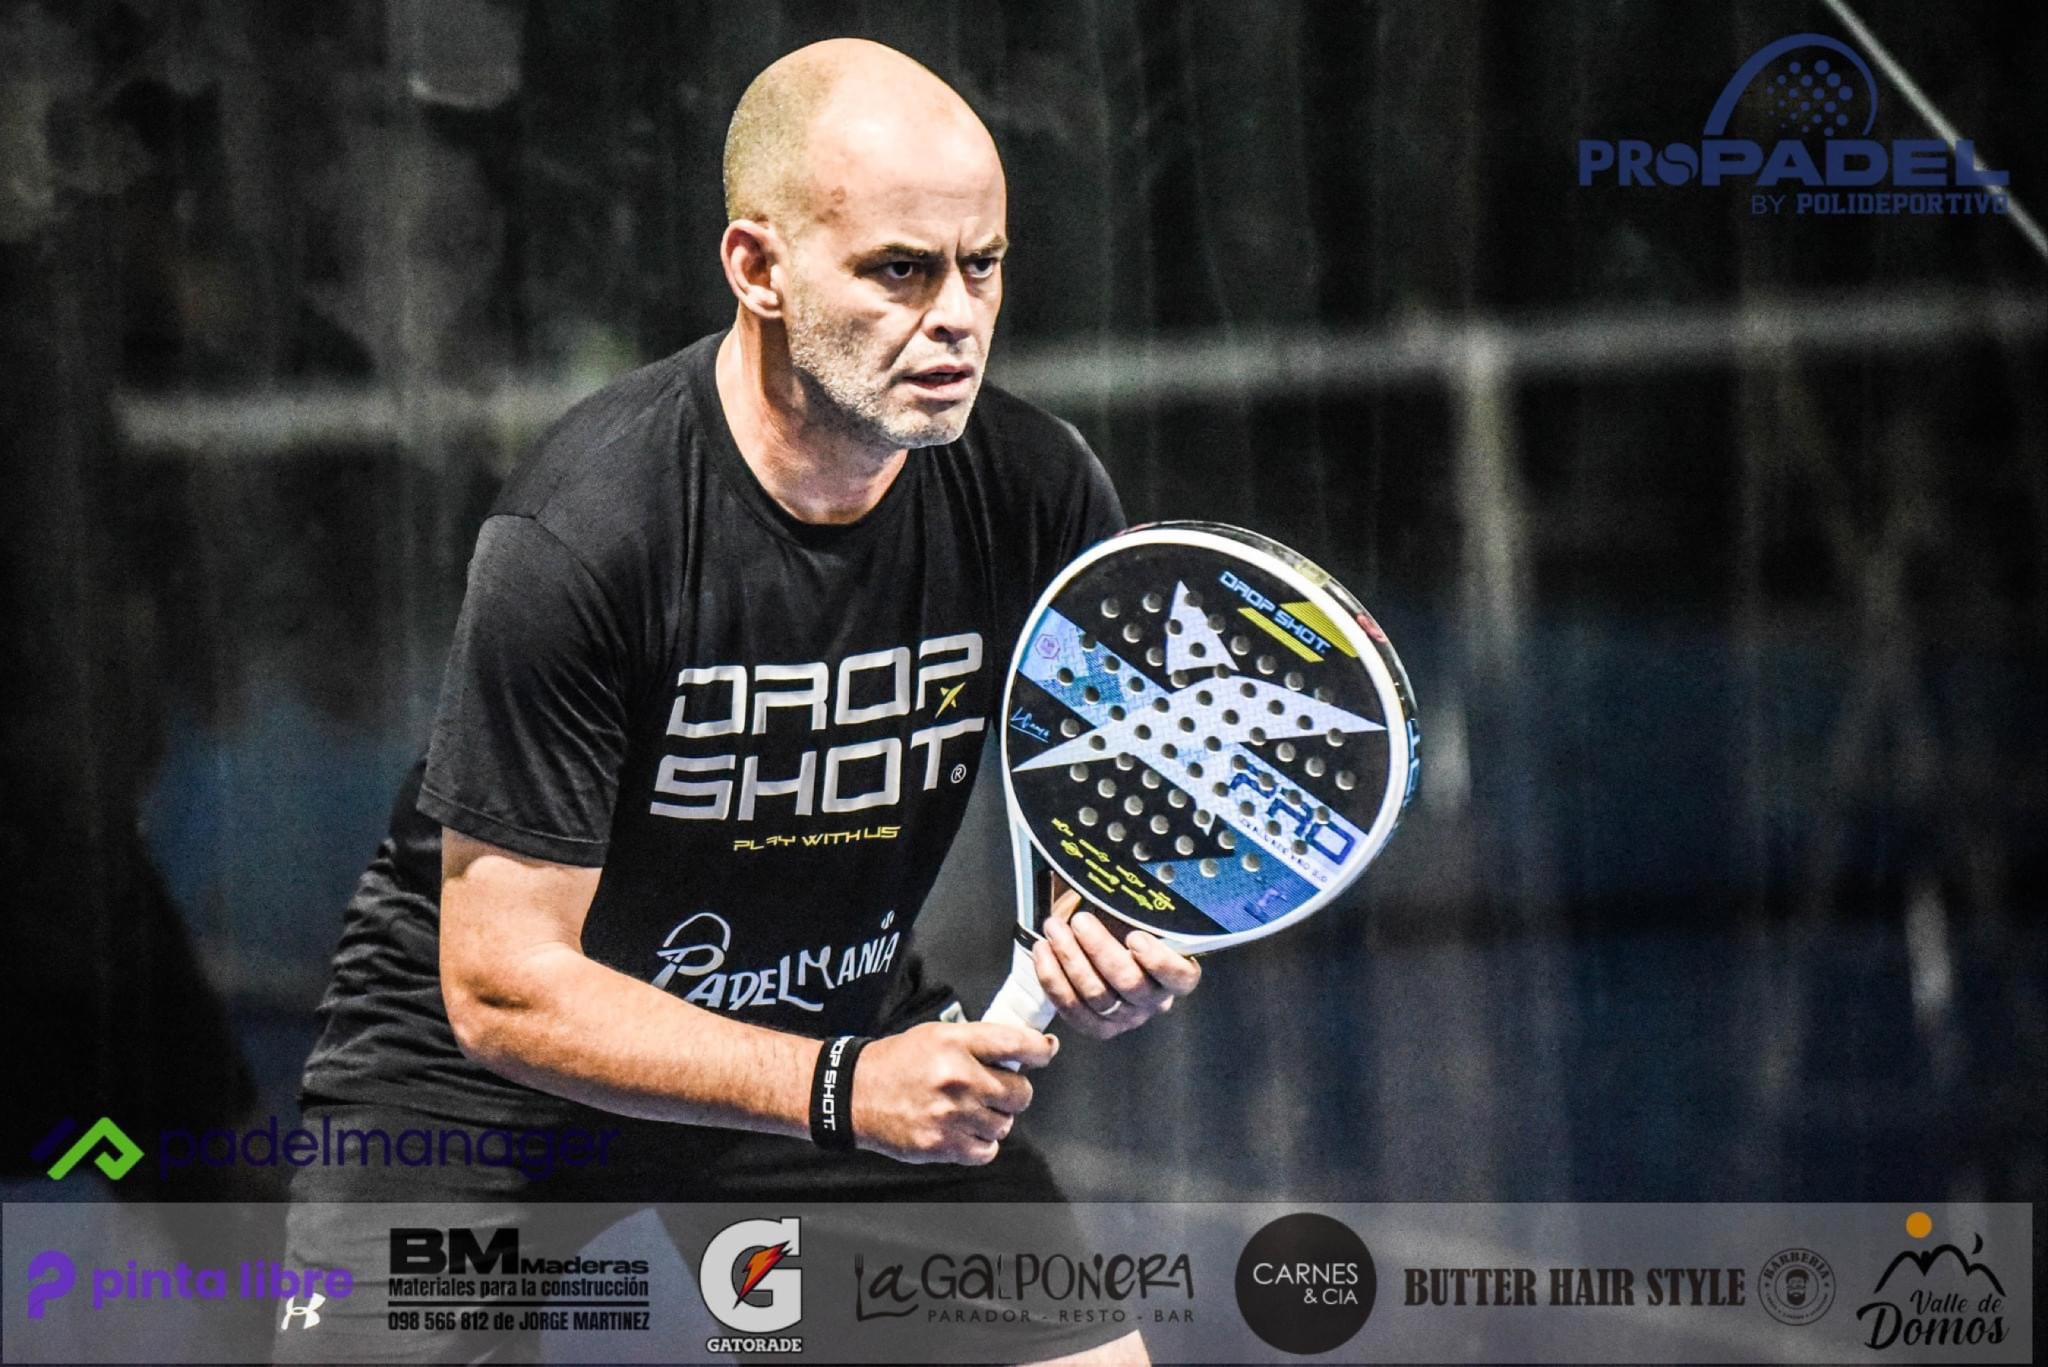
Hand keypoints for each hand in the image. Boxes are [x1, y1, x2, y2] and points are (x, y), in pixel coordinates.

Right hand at [850, 1021, 1055, 1164]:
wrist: (854, 1094)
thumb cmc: (899, 1062)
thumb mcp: (938, 1035)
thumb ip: (981, 1042)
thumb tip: (1030, 1049)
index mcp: (956, 1044)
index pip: (1019, 1044)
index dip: (1041, 1049)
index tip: (1045, 1051)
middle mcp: (957, 1078)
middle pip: (1021, 1093)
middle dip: (1015, 1092)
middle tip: (996, 1088)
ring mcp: (950, 1115)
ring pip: (1005, 1124)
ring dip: (996, 1118)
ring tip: (972, 1109)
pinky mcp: (942, 1145)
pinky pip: (987, 1150)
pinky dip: (982, 1143)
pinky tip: (964, 1129)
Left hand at [1032, 879, 1201, 1039]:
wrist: (1091, 939)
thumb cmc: (1118, 921)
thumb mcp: (1131, 908)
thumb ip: (1134, 905)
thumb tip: (1118, 885)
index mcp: (1175, 971)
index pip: (1181, 976)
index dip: (1159, 961)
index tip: (1135, 937)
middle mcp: (1154, 999)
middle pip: (1130, 984)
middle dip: (1100, 949)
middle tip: (1080, 921)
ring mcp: (1126, 1016)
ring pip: (1098, 996)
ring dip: (1071, 959)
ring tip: (1054, 929)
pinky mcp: (1097, 1026)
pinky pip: (1072, 1010)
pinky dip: (1053, 979)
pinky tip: (1044, 951)